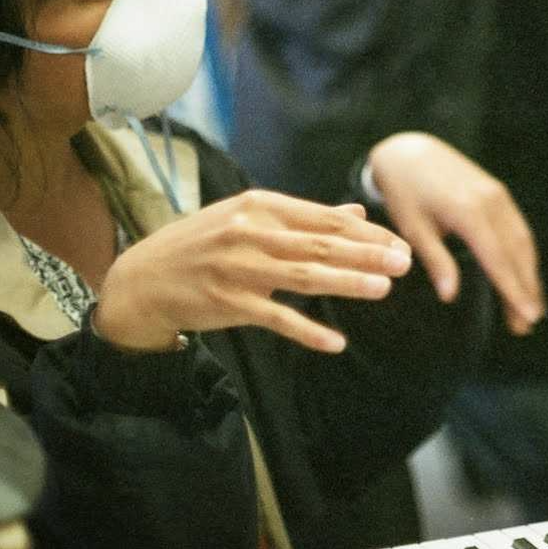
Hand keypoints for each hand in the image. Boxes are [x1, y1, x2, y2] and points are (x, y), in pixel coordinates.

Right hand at [96, 192, 413, 353]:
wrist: (143, 277)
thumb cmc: (206, 244)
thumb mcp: (251, 218)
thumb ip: (306, 218)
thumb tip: (356, 214)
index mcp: (261, 206)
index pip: (325, 219)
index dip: (366, 233)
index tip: (399, 243)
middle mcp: (250, 232)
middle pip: (320, 245)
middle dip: (367, 254)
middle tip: (404, 263)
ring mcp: (238, 268)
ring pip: (303, 276)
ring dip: (346, 283)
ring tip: (382, 290)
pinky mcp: (227, 302)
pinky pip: (275, 318)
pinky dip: (306, 331)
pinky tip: (334, 343)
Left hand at [367, 132, 543, 335]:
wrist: (411, 151)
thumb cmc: (405, 193)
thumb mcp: (412, 227)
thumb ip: (435, 260)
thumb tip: (450, 296)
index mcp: (468, 211)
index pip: (497, 258)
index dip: (513, 288)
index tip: (526, 316)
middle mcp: (491, 201)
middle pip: (516, 253)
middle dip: (525, 290)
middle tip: (527, 325)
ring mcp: (499, 195)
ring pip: (523, 241)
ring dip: (529, 276)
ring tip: (529, 309)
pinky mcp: (500, 193)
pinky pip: (518, 229)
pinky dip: (525, 256)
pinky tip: (524, 277)